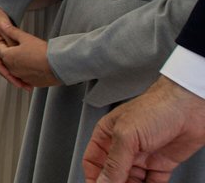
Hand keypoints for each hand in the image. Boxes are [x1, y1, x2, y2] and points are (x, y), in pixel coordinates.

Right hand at [0, 4, 30, 89]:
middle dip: (13, 78)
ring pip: (3, 65)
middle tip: (25, 86)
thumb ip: (9, 40)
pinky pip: (5, 60)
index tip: (17, 83)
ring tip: (25, 82)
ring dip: (13, 74)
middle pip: (0, 68)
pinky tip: (21, 71)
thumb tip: (16, 51)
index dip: (8, 75)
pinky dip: (13, 66)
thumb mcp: (2, 27)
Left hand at [0, 25, 59, 87]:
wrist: (58, 65)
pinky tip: (33, 64)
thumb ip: (12, 31)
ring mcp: (20, 77)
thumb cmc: (42, 52)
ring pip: (14, 68)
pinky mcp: (30, 82)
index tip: (10, 39)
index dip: (3, 42)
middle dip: (9, 52)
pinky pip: (24, 76)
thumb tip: (3, 25)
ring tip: (28, 55)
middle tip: (19, 46)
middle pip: (5, 59)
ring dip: (17, 62)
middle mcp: (11, 69)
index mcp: (8, 57)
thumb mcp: (25, 37)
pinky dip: (26, 70)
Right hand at [83, 76, 204, 182]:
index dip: (93, 177)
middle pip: (112, 174)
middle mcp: (124, 147)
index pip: (93, 161)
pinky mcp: (161, 165)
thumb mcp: (126, 135)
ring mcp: (142, 157)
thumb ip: (113, 162)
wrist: (190, 108)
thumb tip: (102, 182)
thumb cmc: (156, 107)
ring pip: (131, 181)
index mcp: (108, 135)